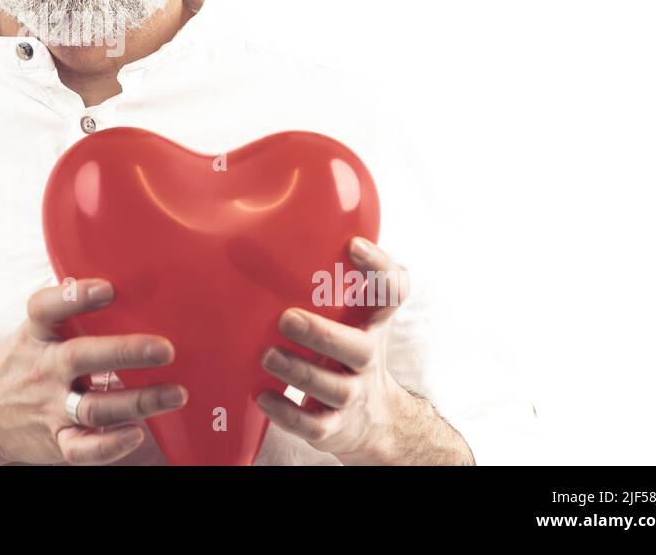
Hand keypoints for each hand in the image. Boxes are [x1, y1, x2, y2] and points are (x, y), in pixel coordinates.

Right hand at [0, 278, 188, 464]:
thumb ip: (68, 314)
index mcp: (35, 335)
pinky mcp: (54, 442)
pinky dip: (109, 445)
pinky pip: (82, 449)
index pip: (47, 309)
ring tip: (175, 393)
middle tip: (165, 348)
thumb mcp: (31, 333)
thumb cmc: (17, 366)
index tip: (108, 289)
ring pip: (94, 407)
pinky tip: (136, 434)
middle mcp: (43, 369)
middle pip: (82, 357)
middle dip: (125, 352)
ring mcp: (48, 408)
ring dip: (138, 401)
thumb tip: (126, 281)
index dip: (75, 297)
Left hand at [255, 236, 416, 463]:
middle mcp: (368, 357)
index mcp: (373, 321)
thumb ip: (324, 279)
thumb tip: (263, 229)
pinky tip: (262, 395)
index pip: (392, 290)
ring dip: (299, 371)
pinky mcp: (334, 427)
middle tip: (287, 318)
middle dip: (323, 334)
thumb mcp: (349, 313)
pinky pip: (314, 424)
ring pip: (333, 387)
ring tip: (268, 355)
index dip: (379, 268)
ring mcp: (353, 395)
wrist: (372, 418)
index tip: (353, 246)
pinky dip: (287, 413)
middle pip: (359, 348)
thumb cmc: (346, 347)